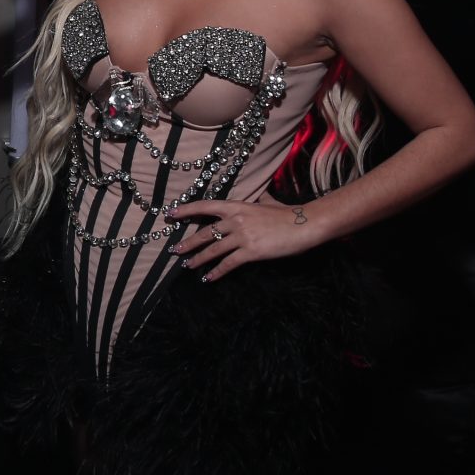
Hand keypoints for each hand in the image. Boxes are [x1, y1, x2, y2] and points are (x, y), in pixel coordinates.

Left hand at [166, 198, 320, 281]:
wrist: (303, 224)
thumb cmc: (287, 214)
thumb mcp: (268, 202)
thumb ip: (258, 200)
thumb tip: (260, 195)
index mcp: (237, 206)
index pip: (206, 206)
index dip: (187, 210)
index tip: (171, 214)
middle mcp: (236, 219)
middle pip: (206, 232)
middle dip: (188, 243)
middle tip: (175, 251)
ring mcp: (242, 236)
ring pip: (213, 250)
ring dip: (198, 259)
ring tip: (188, 266)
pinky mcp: (251, 251)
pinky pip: (229, 263)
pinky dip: (217, 272)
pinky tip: (208, 278)